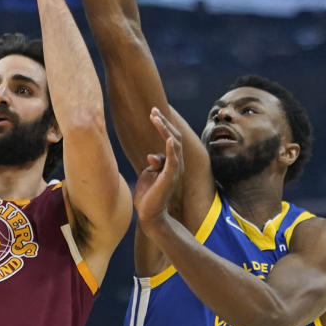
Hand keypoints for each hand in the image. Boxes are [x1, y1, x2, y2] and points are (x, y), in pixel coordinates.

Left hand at [133, 107, 184, 224]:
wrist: (150, 214)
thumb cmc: (149, 194)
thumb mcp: (149, 174)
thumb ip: (154, 163)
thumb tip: (151, 155)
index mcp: (171, 162)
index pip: (171, 138)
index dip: (163, 124)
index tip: (153, 112)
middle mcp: (176, 164)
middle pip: (174, 138)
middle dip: (164, 123)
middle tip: (153, 111)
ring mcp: (174, 170)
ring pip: (174, 145)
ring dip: (165, 130)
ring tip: (156, 118)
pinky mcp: (169, 178)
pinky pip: (173, 161)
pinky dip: (171, 149)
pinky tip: (168, 138)